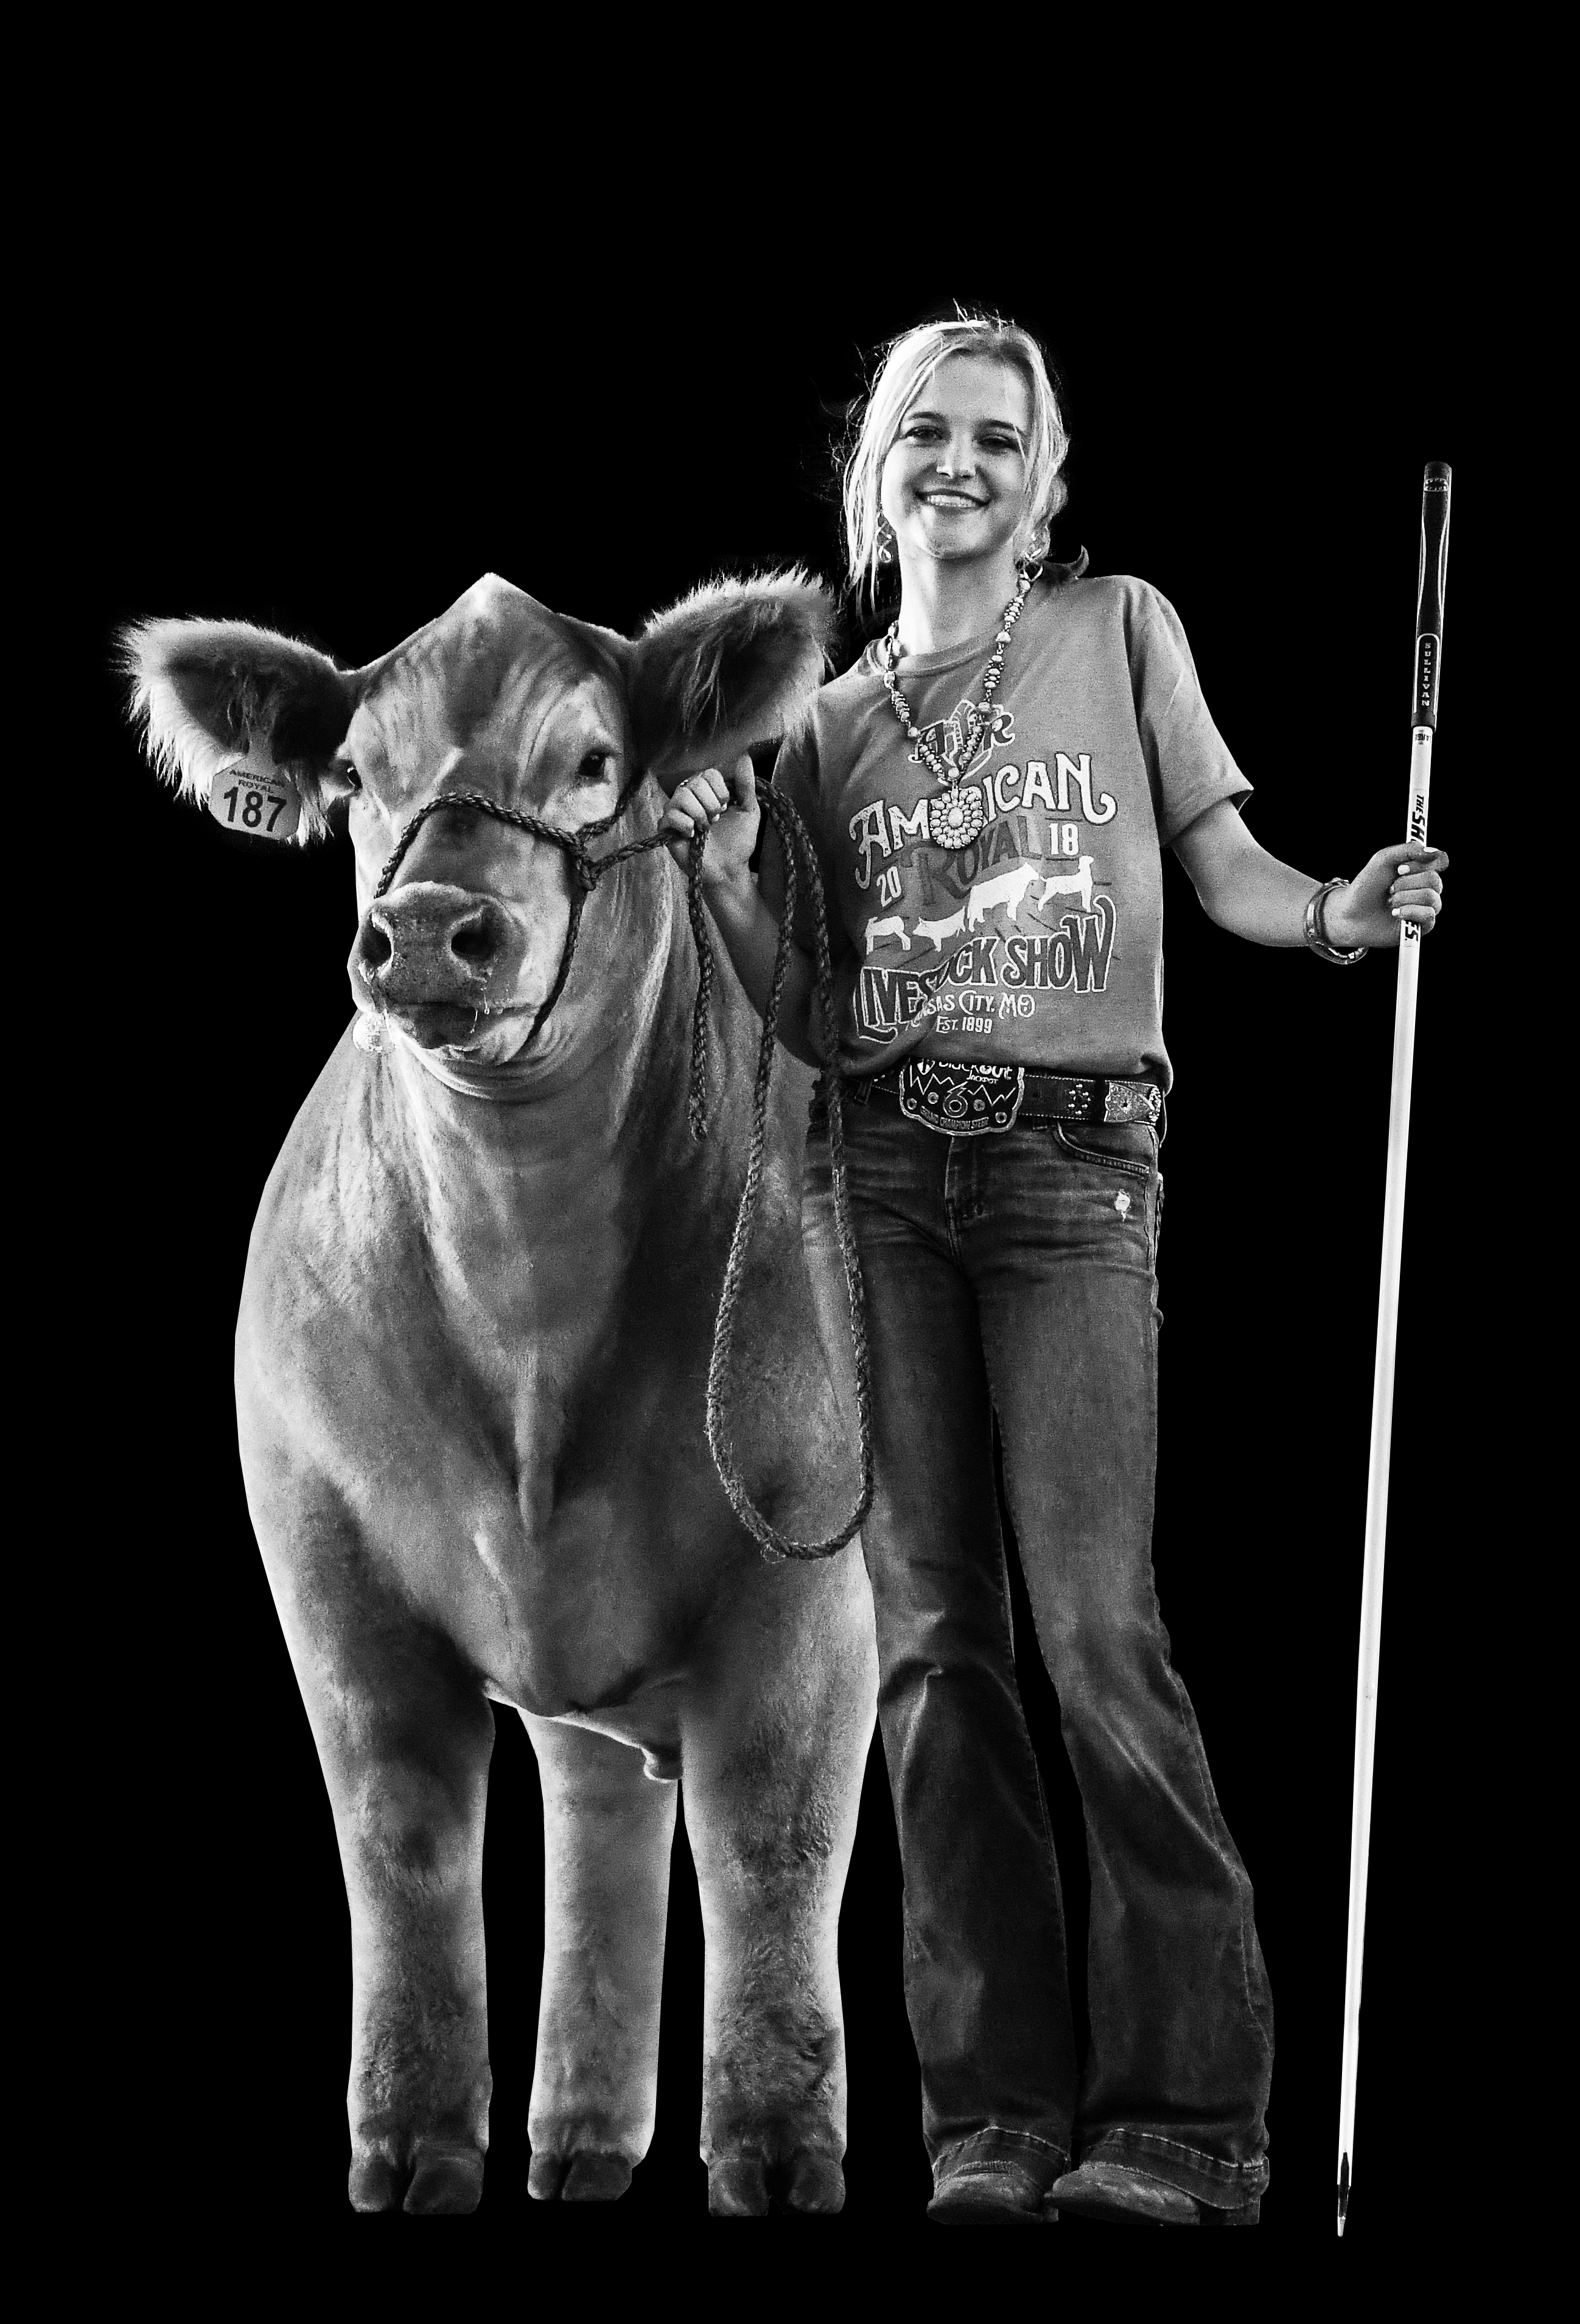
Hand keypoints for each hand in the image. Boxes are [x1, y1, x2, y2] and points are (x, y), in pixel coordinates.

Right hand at [659, 755, 759, 889]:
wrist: (729, 869)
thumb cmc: (738, 843)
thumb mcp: (748, 811)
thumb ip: (745, 785)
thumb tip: (746, 758)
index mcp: (707, 792)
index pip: (708, 774)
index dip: (719, 789)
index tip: (726, 806)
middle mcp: (689, 798)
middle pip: (694, 782)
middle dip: (711, 803)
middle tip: (716, 820)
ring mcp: (676, 812)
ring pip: (682, 796)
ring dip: (700, 814)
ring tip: (706, 828)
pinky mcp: (666, 829)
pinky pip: (669, 815)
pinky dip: (685, 824)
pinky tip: (693, 835)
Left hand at [1324, 841, 1448, 948]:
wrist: (1351, 914)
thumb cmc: (1367, 885)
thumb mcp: (1383, 859)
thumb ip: (1408, 850)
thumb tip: (1434, 851)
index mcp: (1421, 870)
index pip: (1440, 861)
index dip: (1422, 864)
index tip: (1400, 868)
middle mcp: (1427, 888)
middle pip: (1434, 880)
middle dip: (1407, 882)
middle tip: (1390, 888)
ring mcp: (1426, 907)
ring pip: (1431, 897)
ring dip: (1406, 897)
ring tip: (1390, 901)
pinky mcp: (1422, 926)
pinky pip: (1429, 916)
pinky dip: (1410, 911)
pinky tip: (1395, 913)